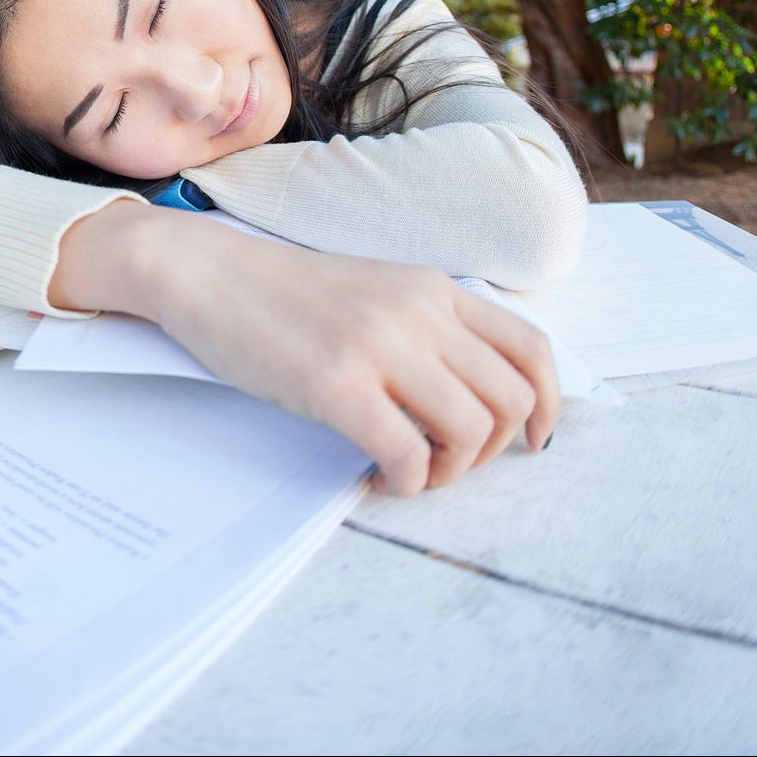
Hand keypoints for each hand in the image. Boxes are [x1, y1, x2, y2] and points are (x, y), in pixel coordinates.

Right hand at [51, 202, 558, 496]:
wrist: (207, 272)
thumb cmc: (282, 293)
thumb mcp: (373, 291)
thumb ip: (424, 327)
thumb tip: (467, 394)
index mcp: (433, 289)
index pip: (532, 349)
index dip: (550, 407)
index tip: (532, 443)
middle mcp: (418, 312)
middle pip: (512, 401)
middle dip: (489, 453)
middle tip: (441, 462)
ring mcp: (378, 345)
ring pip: (472, 431)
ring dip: (448, 472)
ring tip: (406, 471)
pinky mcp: (336, 383)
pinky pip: (409, 455)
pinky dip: (405, 484)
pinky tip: (371, 478)